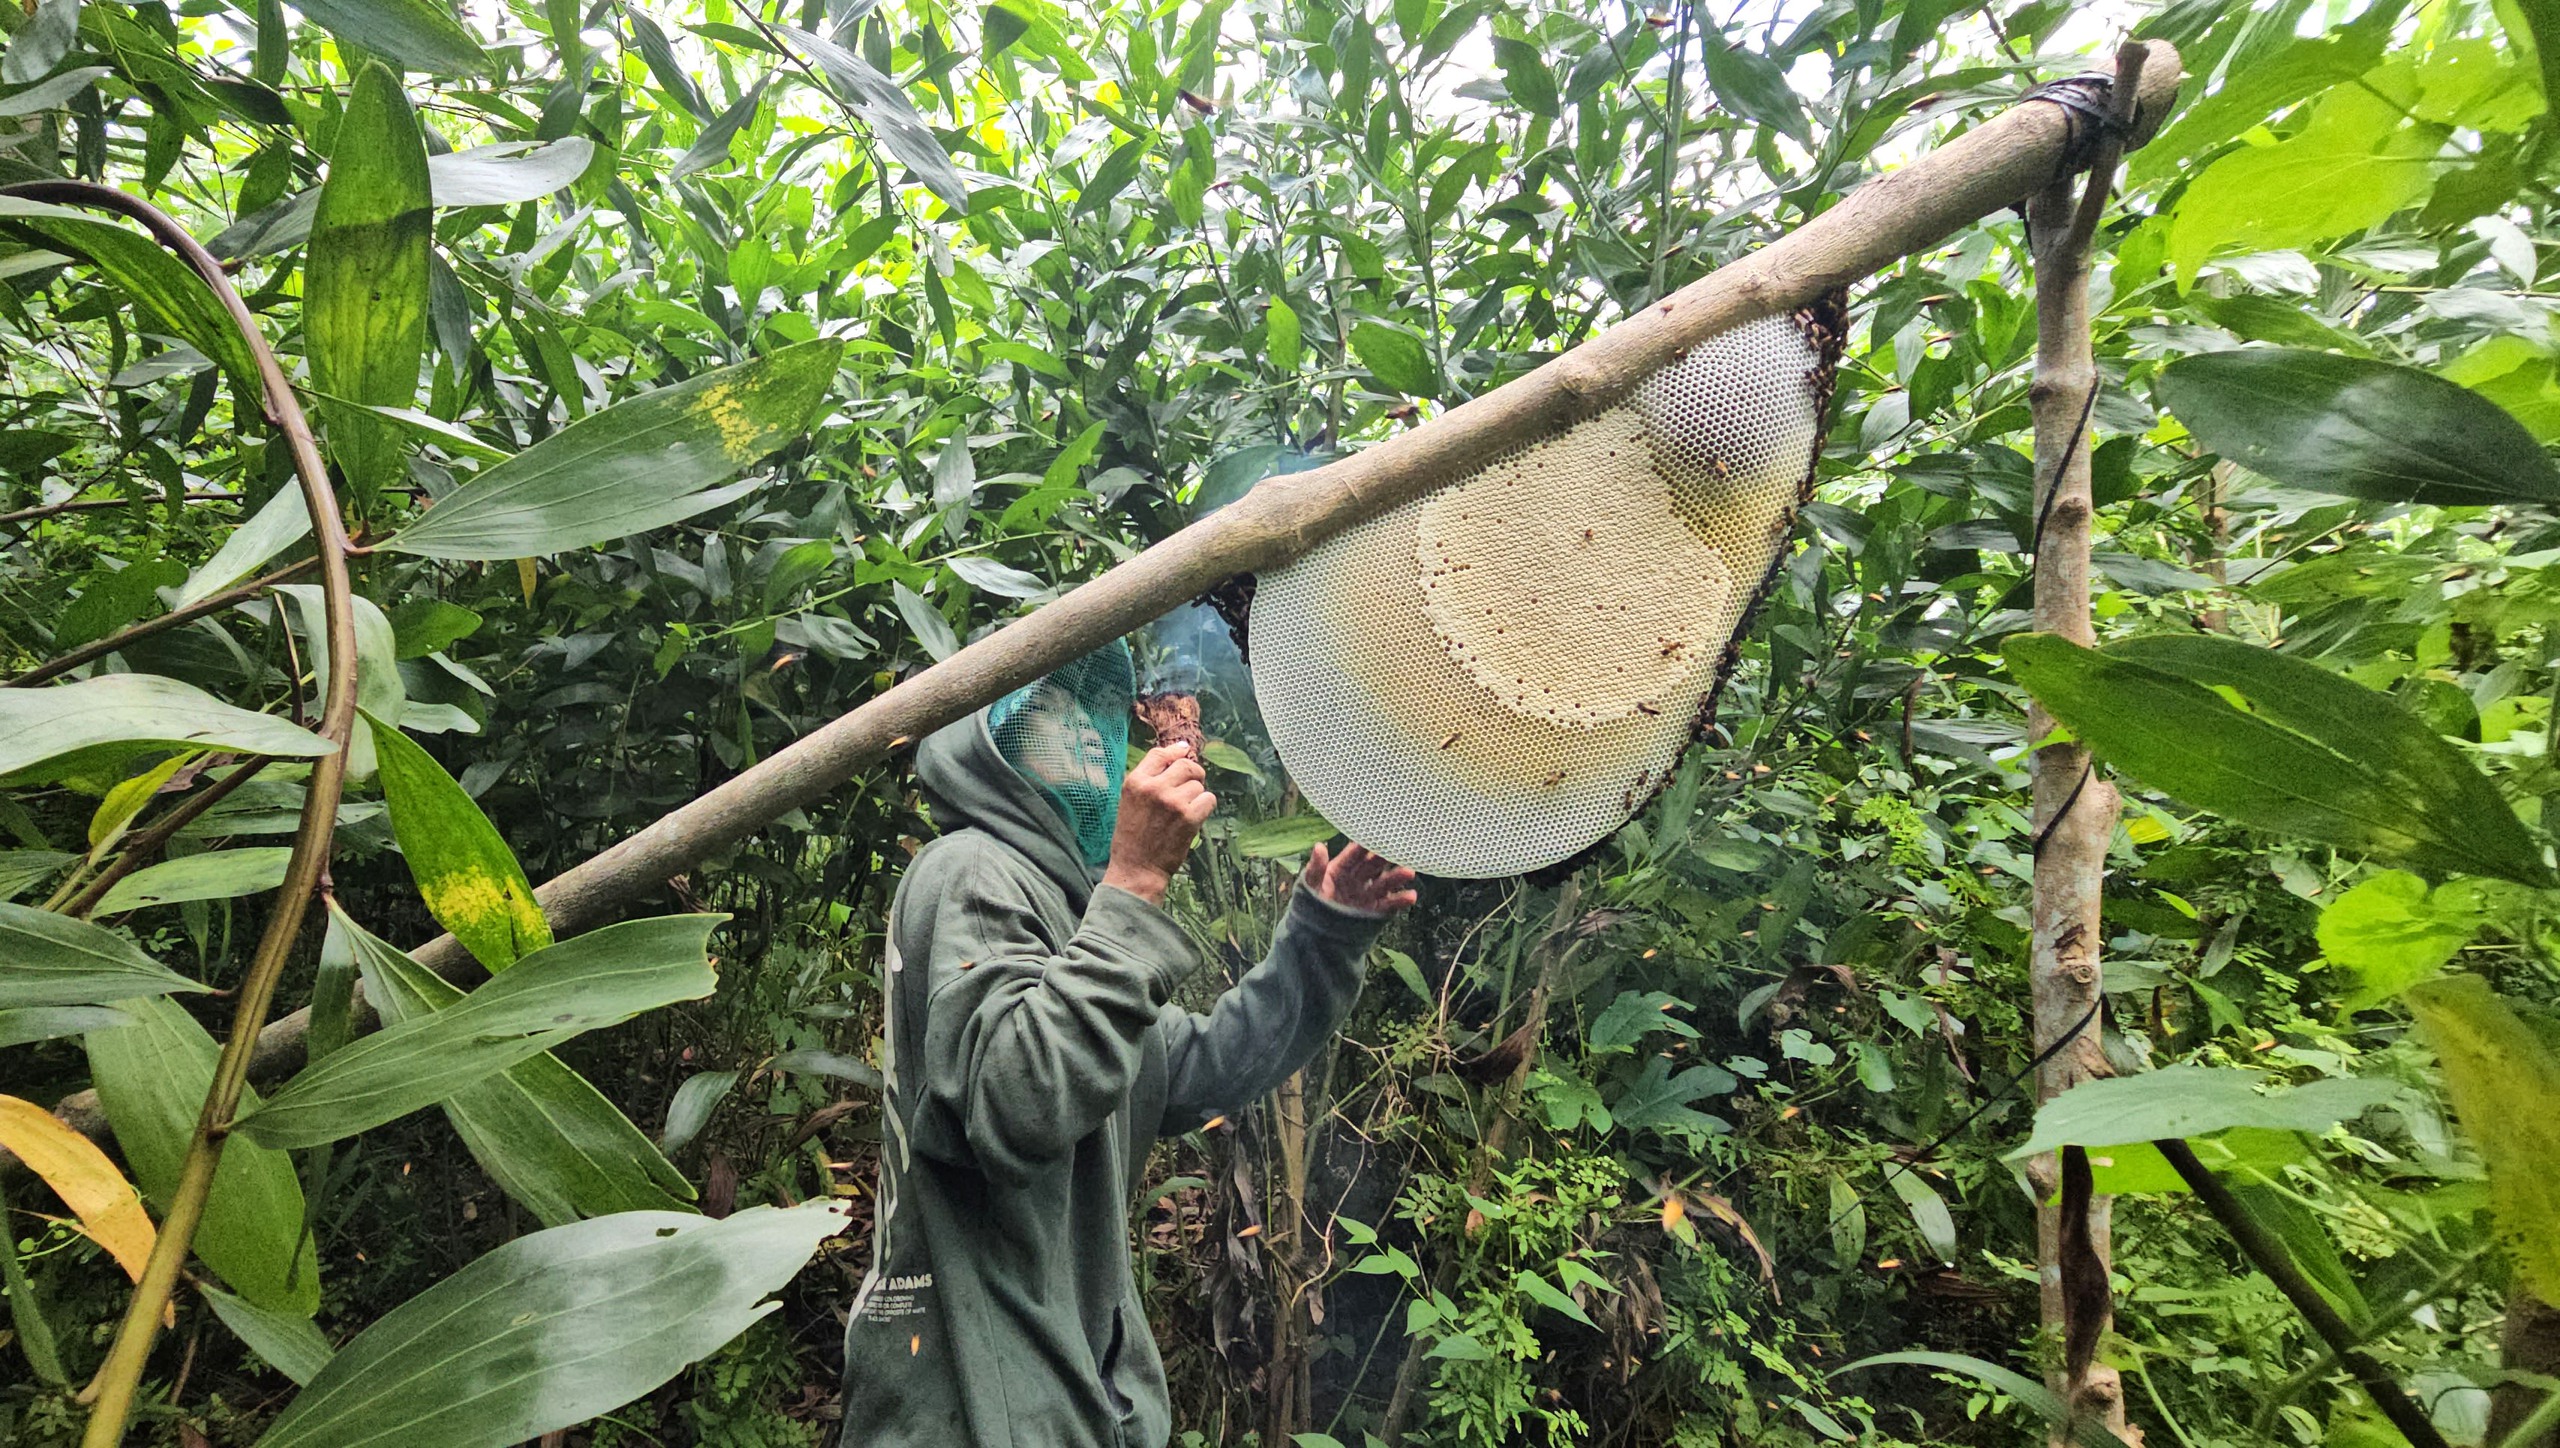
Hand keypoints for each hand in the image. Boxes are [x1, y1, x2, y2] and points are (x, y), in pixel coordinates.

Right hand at [1100, 743, 1214, 905]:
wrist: (1137, 869)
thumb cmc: (1132, 836)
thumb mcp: (1129, 801)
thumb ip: (1149, 778)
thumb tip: (1180, 750)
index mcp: (1136, 782)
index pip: (1160, 754)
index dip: (1176, 751)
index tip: (1185, 750)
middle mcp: (1154, 788)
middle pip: (1186, 765)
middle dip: (1193, 774)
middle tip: (1190, 786)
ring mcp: (1173, 802)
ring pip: (1198, 785)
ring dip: (1196, 796)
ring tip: (1182, 812)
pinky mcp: (1189, 817)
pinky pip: (1209, 799)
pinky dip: (1205, 807)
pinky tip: (1193, 817)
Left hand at [1304, 841, 1418, 915]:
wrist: (1315, 935)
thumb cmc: (1310, 905)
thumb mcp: (1310, 885)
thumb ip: (1316, 868)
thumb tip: (1319, 846)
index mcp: (1341, 868)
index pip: (1354, 854)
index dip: (1364, 845)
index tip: (1376, 835)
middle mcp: (1357, 879)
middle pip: (1374, 865)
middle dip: (1386, 857)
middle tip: (1399, 848)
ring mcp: (1367, 894)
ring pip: (1384, 883)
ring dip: (1397, 877)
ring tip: (1409, 872)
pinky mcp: (1374, 911)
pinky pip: (1389, 904)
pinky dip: (1401, 900)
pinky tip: (1411, 896)